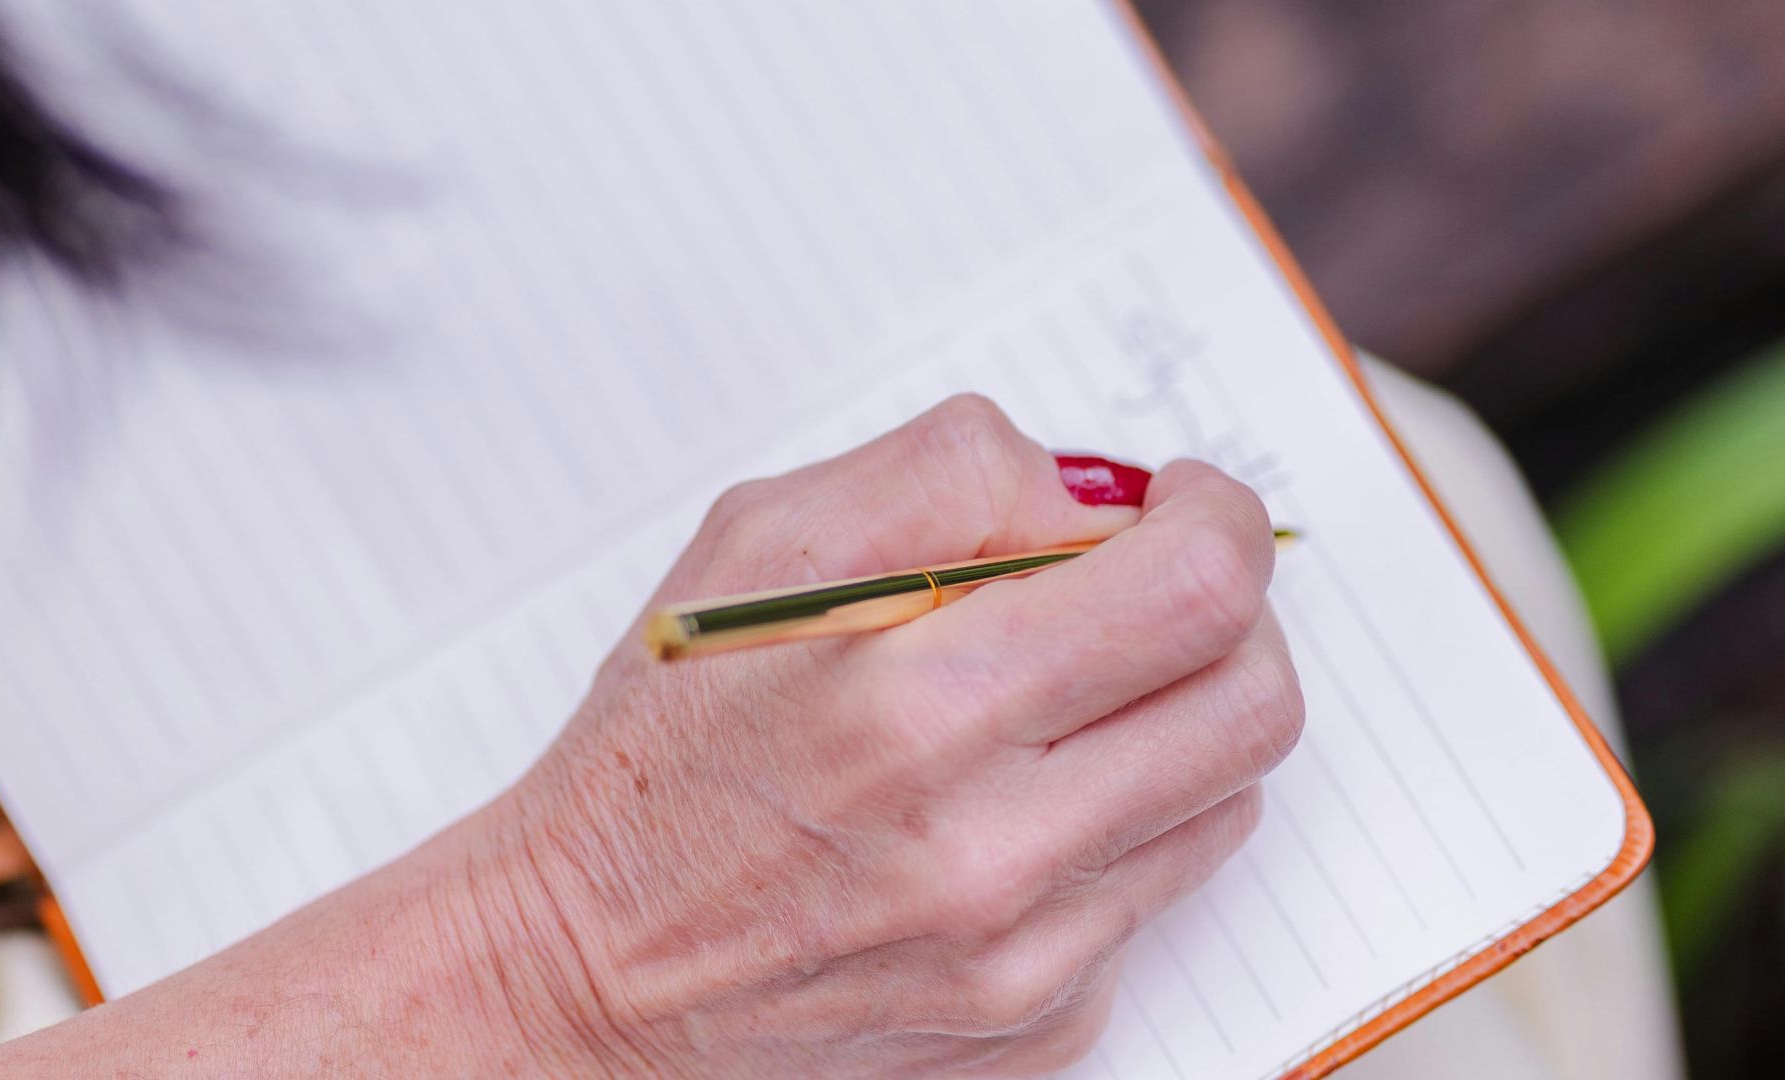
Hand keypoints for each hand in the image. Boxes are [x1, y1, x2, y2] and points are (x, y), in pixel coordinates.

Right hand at [462, 395, 1304, 1076]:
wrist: (586, 968)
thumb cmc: (660, 752)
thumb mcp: (762, 547)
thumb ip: (947, 476)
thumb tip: (1103, 498)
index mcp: (920, 705)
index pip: (1197, 591)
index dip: (1218, 518)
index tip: (1182, 505)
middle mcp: (993, 850)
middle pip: (1254, 701)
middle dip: (1230, 616)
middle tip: (1150, 589)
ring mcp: (1027, 956)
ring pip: (1226, 796)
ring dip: (1174, 717)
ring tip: (1057, 701)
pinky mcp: (1039, 1021)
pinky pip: (1155, 891)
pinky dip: (1116, 824)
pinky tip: (1006, 808)